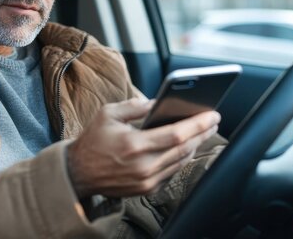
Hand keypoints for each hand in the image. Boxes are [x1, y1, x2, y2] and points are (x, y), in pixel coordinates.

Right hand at [66, 98, 219, 198]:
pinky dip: (181, 158)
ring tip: (203, 131)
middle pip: (185, 148)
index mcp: (134, 144)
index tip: (212, 114)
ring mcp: (146, 180)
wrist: (78, 173)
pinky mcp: (146, 189)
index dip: (198, 123)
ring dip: (195, 145)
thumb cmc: (92, 141)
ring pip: (181, 161)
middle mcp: (144, 165)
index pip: (177, 133)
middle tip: (214, 120)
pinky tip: (186, 147)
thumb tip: (158, 102)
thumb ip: (135, 106)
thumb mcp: (108, 114)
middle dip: (203, 132)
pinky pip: (171, 172)